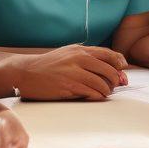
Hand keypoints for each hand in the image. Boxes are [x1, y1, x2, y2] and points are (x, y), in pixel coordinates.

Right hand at [3, 45, 128, 100]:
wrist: (25, 72)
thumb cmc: (48, 65)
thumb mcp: (67, 54)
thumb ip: (85, 57)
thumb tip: (107, 66)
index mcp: (80, 50)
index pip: (108, 54)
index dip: (119, 62)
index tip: (123, 69)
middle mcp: (78, 59)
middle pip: (109, 69)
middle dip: (116, 79)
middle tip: (116, 85)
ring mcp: (73, 73)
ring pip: (102, 83)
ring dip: (107, 90)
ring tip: (105, 93)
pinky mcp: (68, 86)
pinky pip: (91, 92)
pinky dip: (97, 96)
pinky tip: (95, 97)